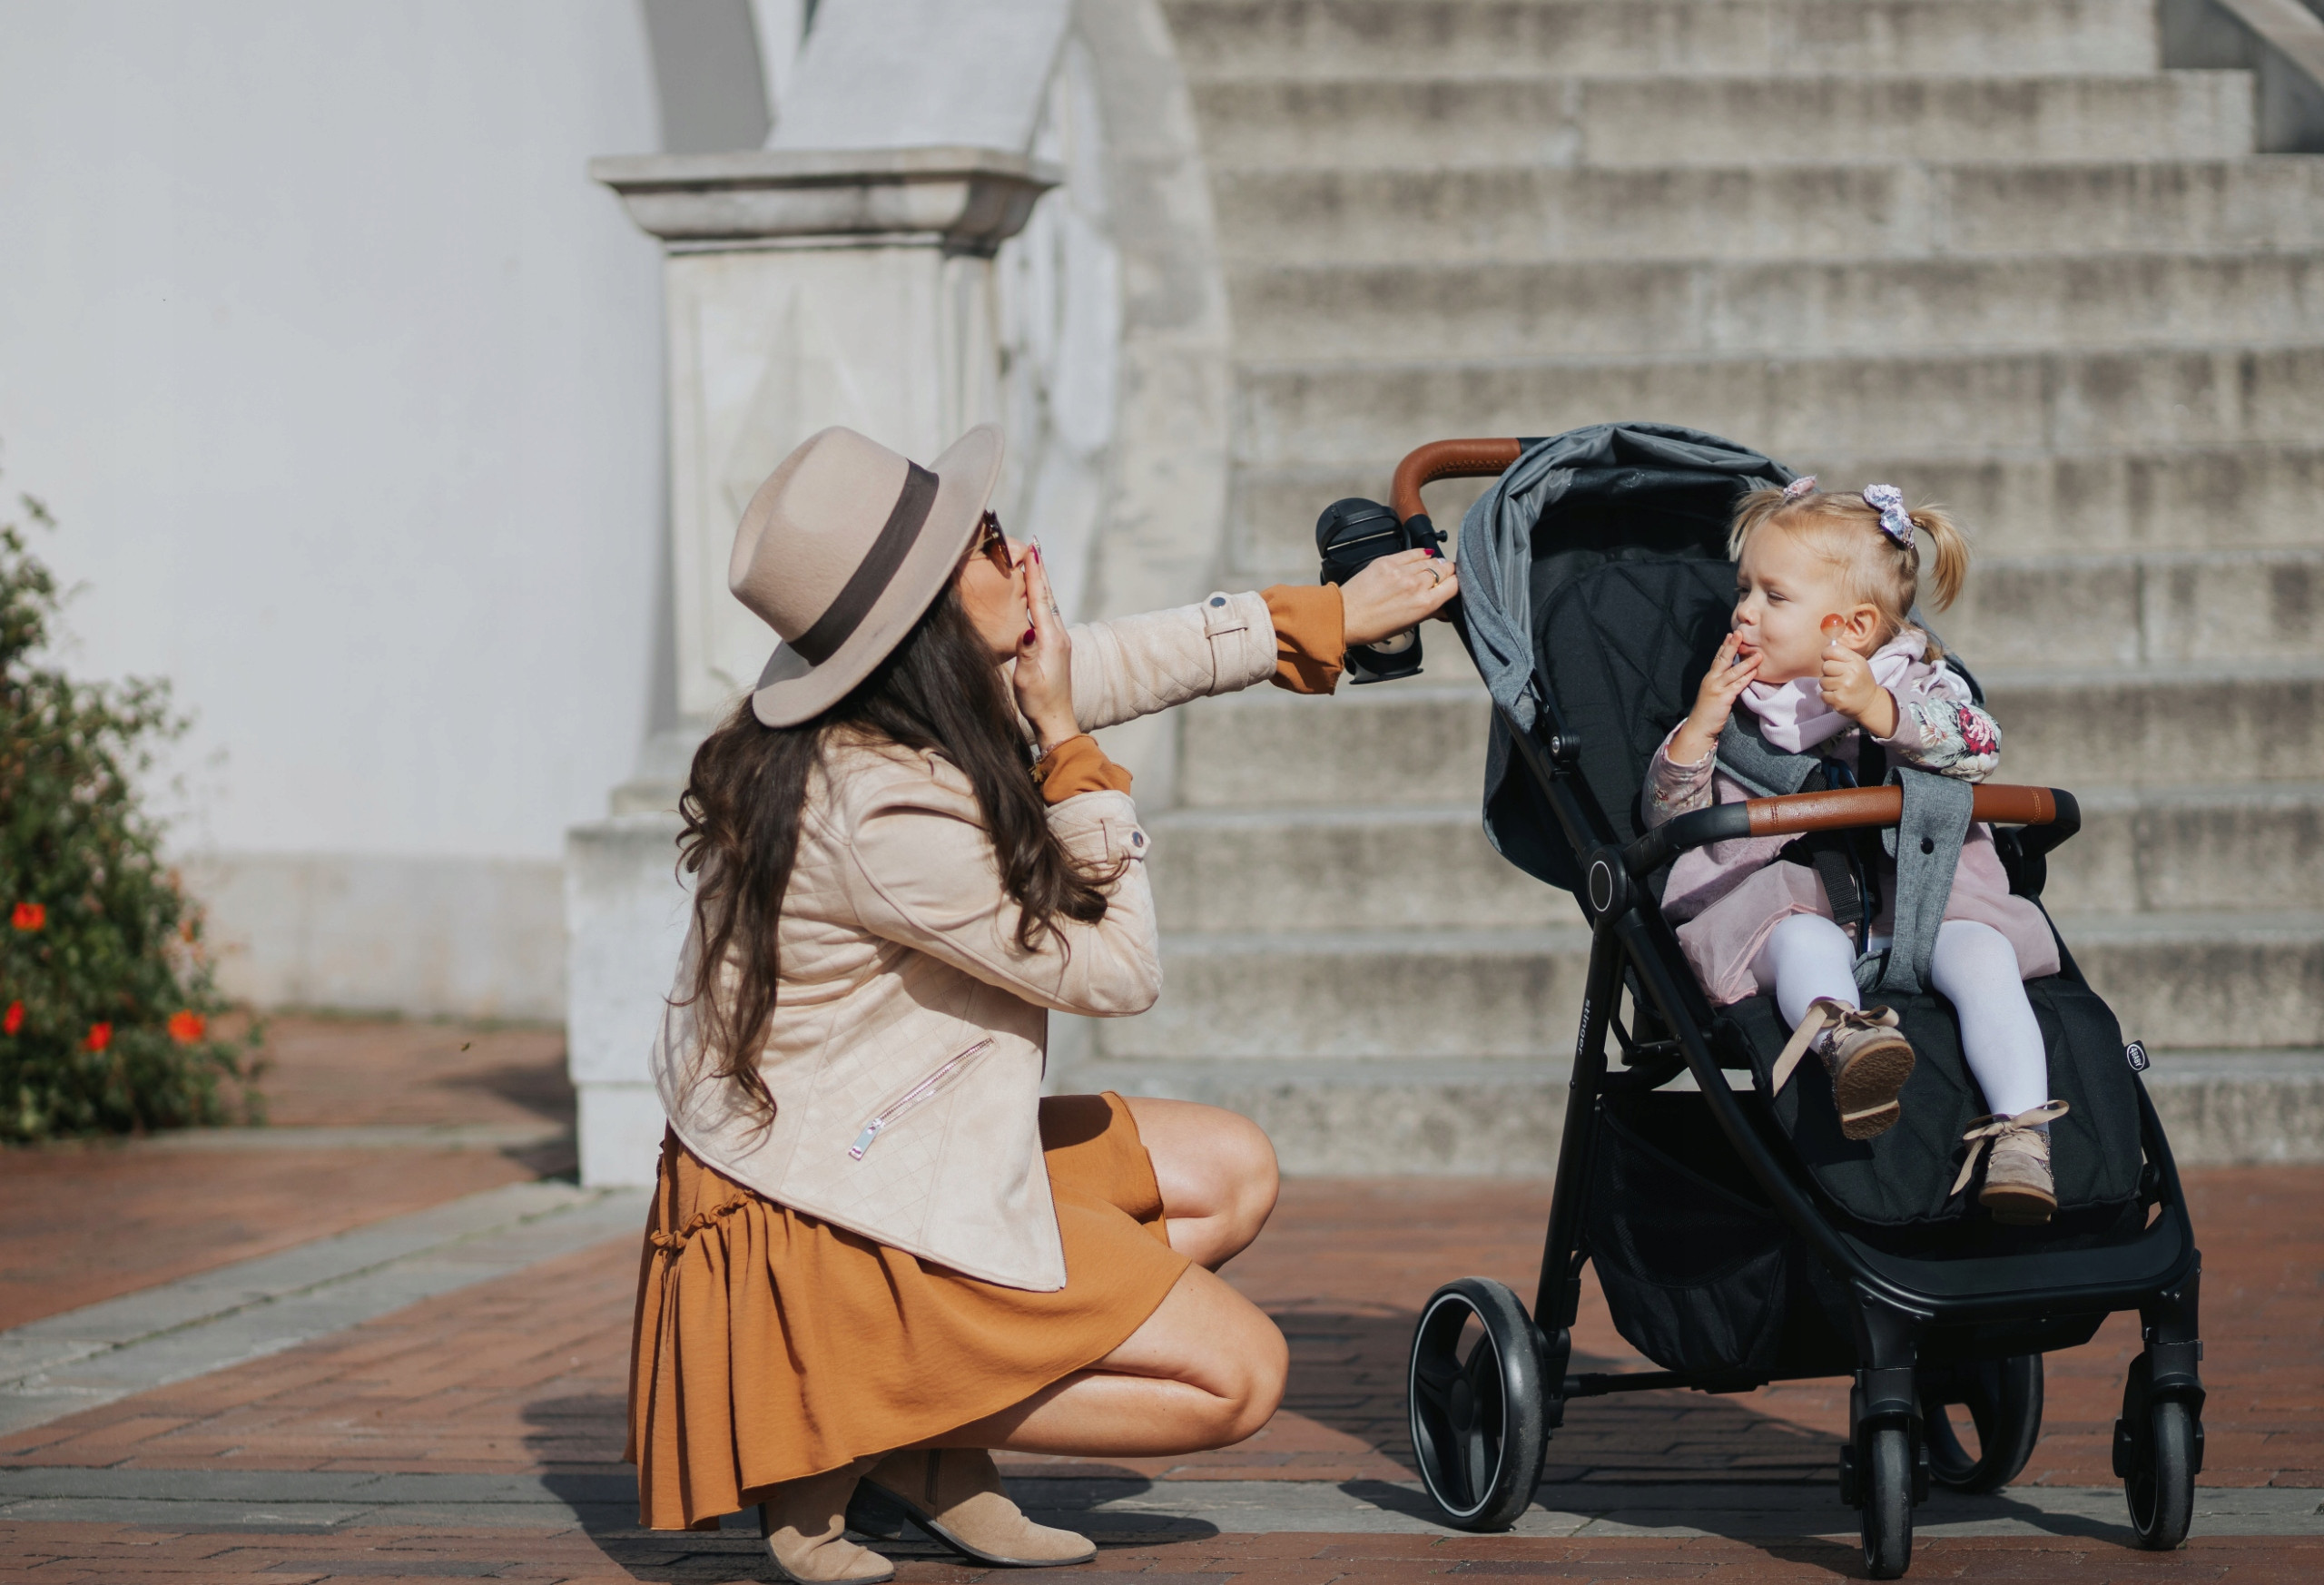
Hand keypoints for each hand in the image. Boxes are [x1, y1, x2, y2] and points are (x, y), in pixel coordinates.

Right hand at [1013, 544, 1077, 751]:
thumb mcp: (1027, 679)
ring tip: (1033, 562)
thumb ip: (1027, 652)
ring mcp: (1058, 641)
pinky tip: (1036, 595)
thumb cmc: (1038, 702)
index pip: (1040, 599)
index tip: (1032, 551)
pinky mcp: (1056, 647)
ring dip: (1041, 582)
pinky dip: (1041, 598)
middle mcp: (1057, 636)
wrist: (1056, 720)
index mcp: (1050, 639)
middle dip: (1039, 570)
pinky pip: (1047, 614)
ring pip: (1048, 604)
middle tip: (1033, 545)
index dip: (1035, 574)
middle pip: (1047, 595)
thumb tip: (1028, 629)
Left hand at [1340, 548, 1459, 646]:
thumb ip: (1430, 612)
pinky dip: (1420, 554)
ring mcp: (1401, 571)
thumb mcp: (1409, 624)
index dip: (1455, 583)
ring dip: (1434, 563)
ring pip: (1430, 559)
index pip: (1454, 585)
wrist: (1347, 616)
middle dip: (1447, 572)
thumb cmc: (1375, 626)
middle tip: (1444, 575)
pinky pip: (1412, 552)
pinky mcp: (1388, 561)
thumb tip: (1446, 608)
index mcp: (1424, 604)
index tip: (1452, 584)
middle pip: (1445, 569)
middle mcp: (1416, 585)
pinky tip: (1422, 556)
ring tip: (1430, 568)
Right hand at [1669, 632, 1758, 765]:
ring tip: (1758, 654)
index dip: (1724, 646)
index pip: (1717, 658)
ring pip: (1733, 672)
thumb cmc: (1708, 711)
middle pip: (1723, 659)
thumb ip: (1721, 682)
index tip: (1731, 634)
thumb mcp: (1713, 692)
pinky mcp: (1723, 698)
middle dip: (1732, 646)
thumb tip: (1733, 674)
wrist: (1699, 726)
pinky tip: (1754, 672)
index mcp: (1710, 677)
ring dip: (1746, 662)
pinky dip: (1746, 678)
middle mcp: (1712, 680)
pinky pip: (1737, 686)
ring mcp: (1716, 688)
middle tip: (1740, 633)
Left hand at [1819, 639, 1897, 737]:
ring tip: (1839, 688)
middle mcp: (1851, 673)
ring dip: (1828, 685)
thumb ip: (1843, 655)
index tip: (1830, 660)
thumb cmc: (1860, 681)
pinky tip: (1838, 696)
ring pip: (1822, 681)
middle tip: (1838, 677)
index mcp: (1856, 661)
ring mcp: (1845, 687)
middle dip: (1828, 672)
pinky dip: (1828, 696)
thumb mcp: (1858, 664)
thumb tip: (1825, 649)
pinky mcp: (1838, 700)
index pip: (1831, 651)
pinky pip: (1822, 694)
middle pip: (1825, 666)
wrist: (1870, 703)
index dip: (1827, 655)